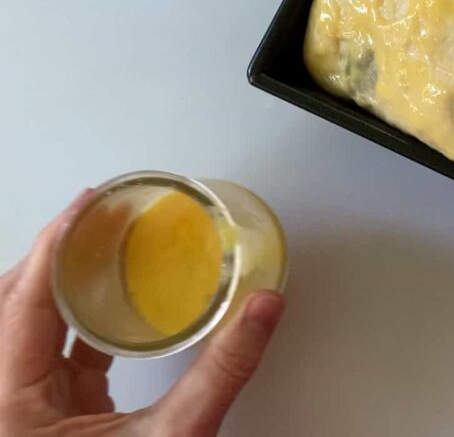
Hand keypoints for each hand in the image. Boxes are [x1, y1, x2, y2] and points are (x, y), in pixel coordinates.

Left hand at [0, 192, 284, 436]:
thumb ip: (220, 371)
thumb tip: (261, 311)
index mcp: (9, 403)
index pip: (26, 301)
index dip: (56, 243)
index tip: (86, 204)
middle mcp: (1, 400)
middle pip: (10, 304)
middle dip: (52, 254)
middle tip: (94, 216)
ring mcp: (15, 407)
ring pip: (21, 326)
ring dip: (56, 284)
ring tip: (95, 248)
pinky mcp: (36, 415)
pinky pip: (45, 351)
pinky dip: (72, 319)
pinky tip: (104, 304)